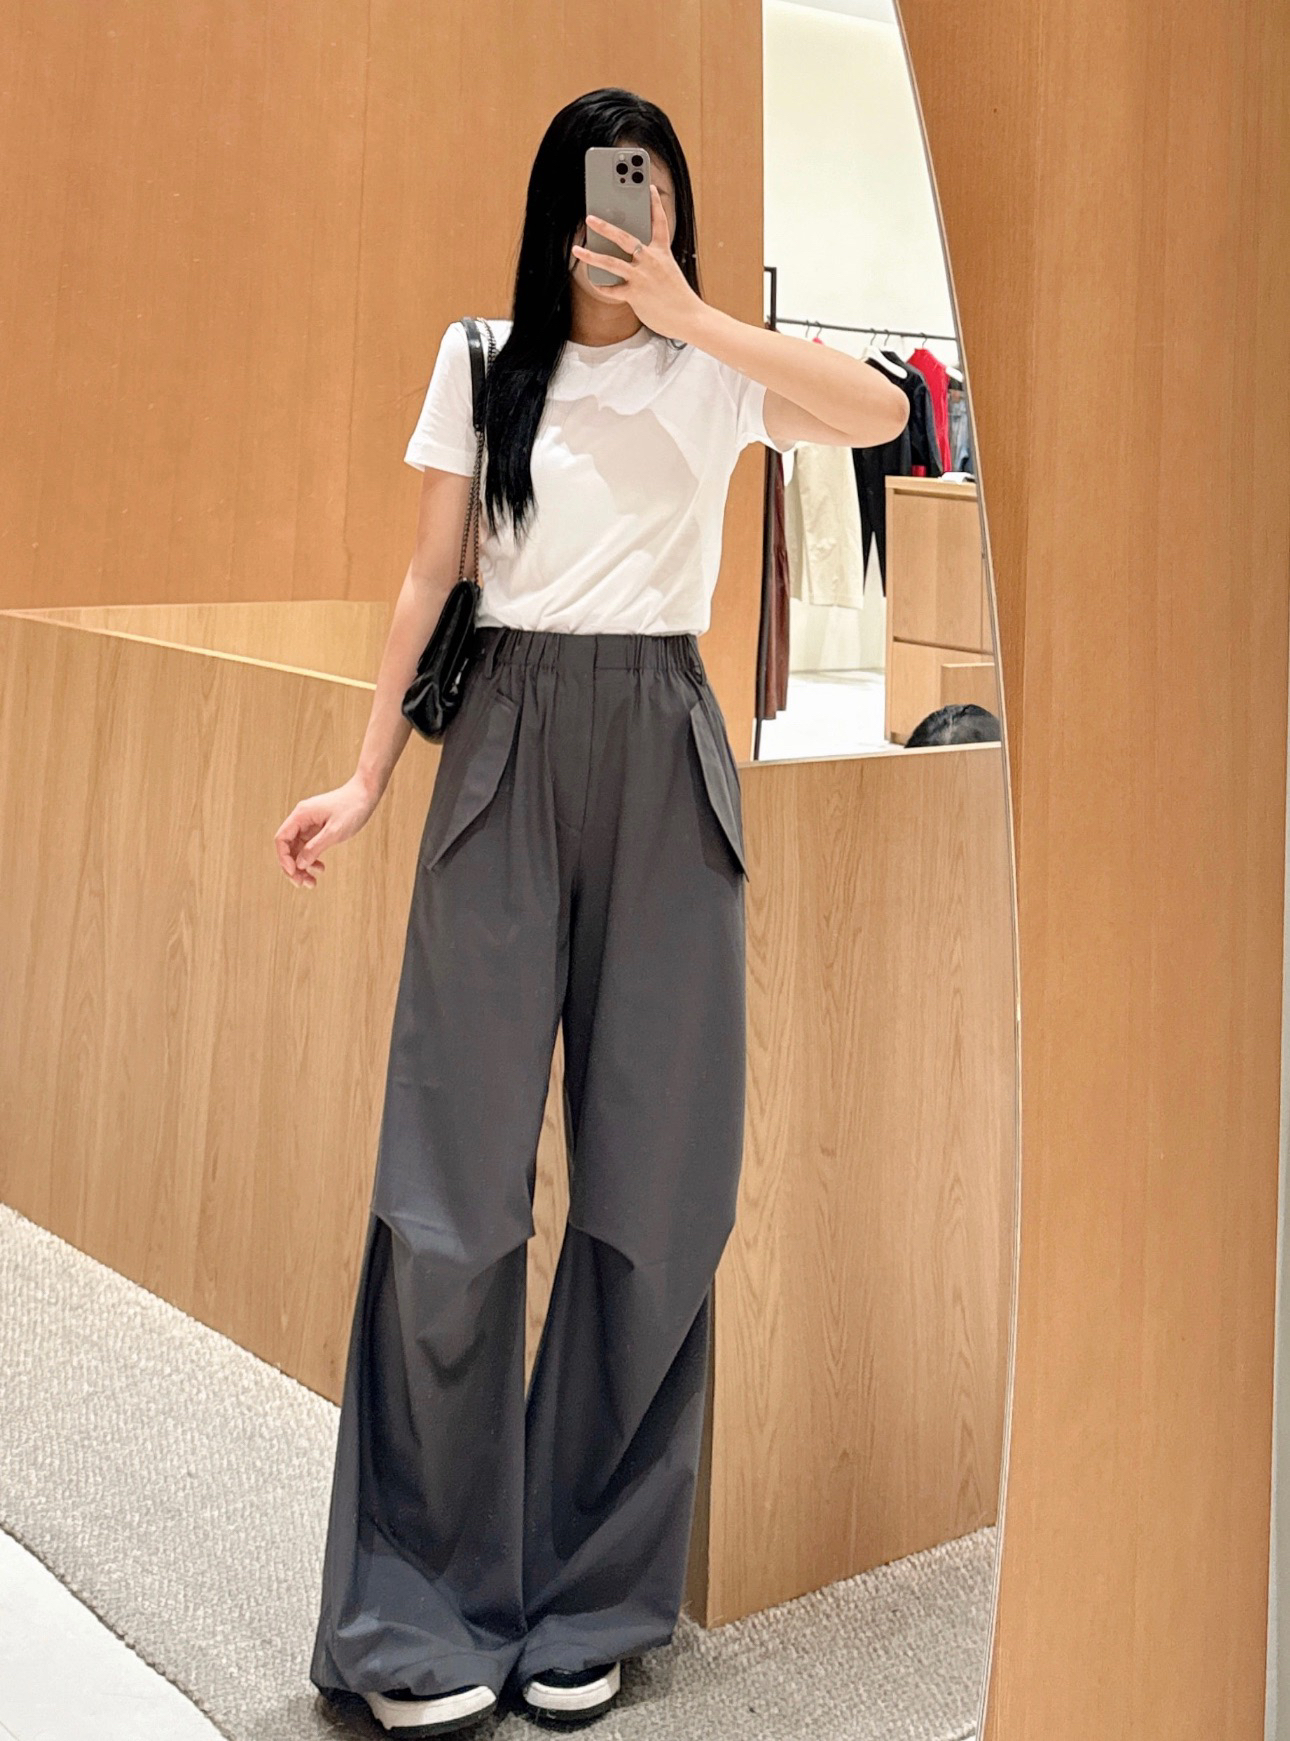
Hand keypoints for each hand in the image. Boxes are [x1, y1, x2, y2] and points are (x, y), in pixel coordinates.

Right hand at [274, 774, 379, 887]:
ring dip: (302, 867)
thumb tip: (299, 864)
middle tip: (303, 884)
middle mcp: (301, 819)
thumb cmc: (352, 809)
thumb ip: (316, 847)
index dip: (284, 858)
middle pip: (287, 847)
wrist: (366, 794)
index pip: (281, 839)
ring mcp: (309, 824)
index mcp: (301, 815)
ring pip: (297, 850)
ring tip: (312, 883)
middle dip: (292, 867)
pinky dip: (311, 859)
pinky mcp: (318, 829)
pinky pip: (308, 847)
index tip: (294, 872)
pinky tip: (320, 868)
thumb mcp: (335, 831)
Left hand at [571, 183, 704, 342]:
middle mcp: (651, 260)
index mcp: (663, 252)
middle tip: (589, 217)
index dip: (655, 203)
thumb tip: (630, 260)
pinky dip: (601, 286)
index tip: (649, 186)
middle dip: (604, 226)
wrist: (689, 318)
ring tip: (576, 250)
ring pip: (610, 262)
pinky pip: (612, 290)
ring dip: (590, 255)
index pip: (659, 222)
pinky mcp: (635, 294)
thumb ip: (651, 263)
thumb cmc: (679, 297)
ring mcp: (642, 277)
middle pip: (624, 237)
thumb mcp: (668, 273)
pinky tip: (593, 282)